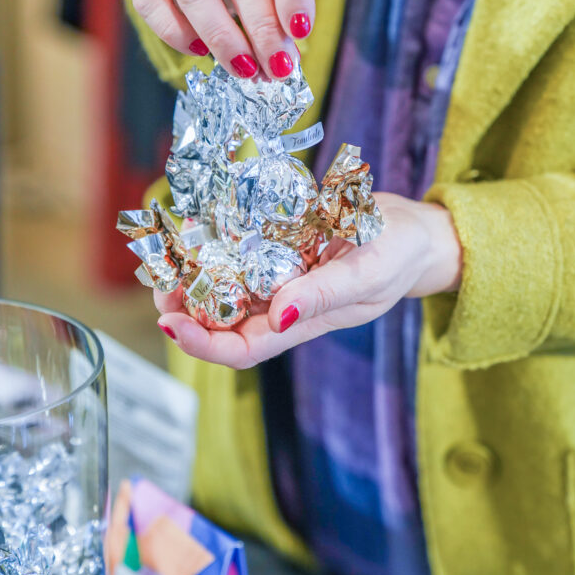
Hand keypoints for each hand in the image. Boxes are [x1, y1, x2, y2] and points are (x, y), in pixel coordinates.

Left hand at [154, 194, 461, 368]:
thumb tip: (277, 316)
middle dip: (183, 308)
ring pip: (223, 288)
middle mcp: (281, 305)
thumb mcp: (368, 275)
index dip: (203, 343)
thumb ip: (324, 295)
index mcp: (302, 322)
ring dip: (191, 276)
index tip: (170, 321)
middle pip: (221, 322)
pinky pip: (238, 253)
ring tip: (168, 254)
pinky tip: (196, 225)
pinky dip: (213, 243)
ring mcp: (278, 277)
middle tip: (159, 281)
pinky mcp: (279, 248)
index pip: (244, 349)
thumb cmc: (399, 256)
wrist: (416, 230)